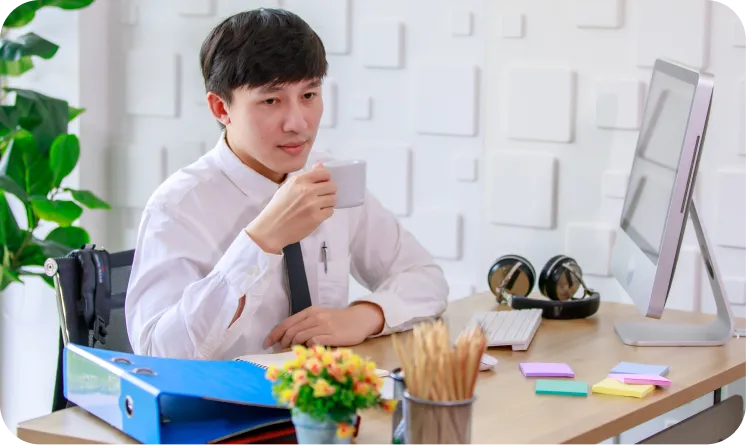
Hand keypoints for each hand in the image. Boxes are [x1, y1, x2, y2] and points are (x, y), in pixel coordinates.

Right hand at [245, 163, 335, 252]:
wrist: (271, 228)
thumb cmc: (278, 208)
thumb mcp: (288, 187)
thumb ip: (306, 177)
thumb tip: (320, 166)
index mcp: (299, 181)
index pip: (324, 173)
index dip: (326, 178)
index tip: (322, 184)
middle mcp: (307, 190)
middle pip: (332, 186)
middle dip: (329, 191)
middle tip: (321, 197)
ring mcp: (312, 204)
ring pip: (333, 199)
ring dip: (328, 203)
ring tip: (318, 206)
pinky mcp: (316, 217)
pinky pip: (330, 211)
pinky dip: (325, 212)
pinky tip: (316, 214)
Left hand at [263, 303, 384, 348]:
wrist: (360, 319)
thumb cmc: (338, 320)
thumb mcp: (320, 317)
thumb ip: (306, 325)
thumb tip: (287, 338)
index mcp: (310, 312)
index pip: (287, 323)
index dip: (274, 334)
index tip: (266, 344)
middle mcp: (315, 317)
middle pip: (291, 331)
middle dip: (281, 342)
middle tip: (278, 351)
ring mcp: (324, 326)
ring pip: (300, 337)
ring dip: (292, 347)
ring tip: (291, 353)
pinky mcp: (332, 335)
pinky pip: (314, 342)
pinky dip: (307, 348)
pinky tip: (307, 351)